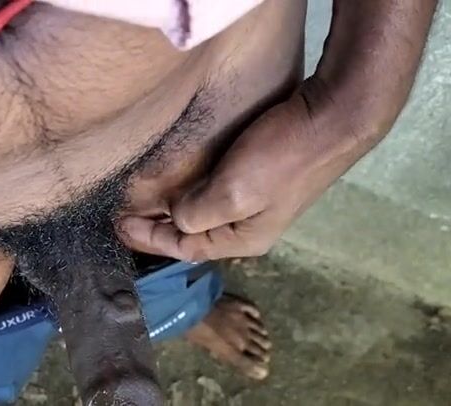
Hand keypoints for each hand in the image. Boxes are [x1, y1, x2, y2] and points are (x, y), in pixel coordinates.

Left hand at [120, 80, 379, 260]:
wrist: (332, 116)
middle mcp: (249, 226)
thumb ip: (196, 213)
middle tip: (123, 216)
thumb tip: (177, 218)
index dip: (149, 238)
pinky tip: (177, 179)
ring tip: (143, 201)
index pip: (184, 248)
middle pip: (193, 234)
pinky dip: (189, 190)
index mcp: (243, 239)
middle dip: (157, 227)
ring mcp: (256, 200)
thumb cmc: (281, 159)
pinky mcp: (259, 174)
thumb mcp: (232, 194)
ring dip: (171, 209)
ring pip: (202, 212)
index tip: (118, 224)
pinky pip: (213, 191)